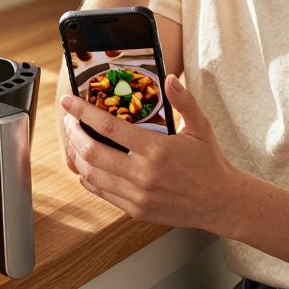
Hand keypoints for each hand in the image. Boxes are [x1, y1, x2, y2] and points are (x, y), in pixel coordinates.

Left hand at [60, 75, 239, 235]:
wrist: (220, 203)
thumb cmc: (209, 162)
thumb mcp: (201, 127)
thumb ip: (184, 101)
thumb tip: (170, 78)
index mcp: (156, 149)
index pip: (108, 127)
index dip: (83, 112)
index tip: (68, 101)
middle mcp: (143, 174)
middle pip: (92, 152)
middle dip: (73, 133)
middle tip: (69, 121)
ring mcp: (138, 195)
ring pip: (92, 174)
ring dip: (76, 156)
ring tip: (73, 141)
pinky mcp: (136, 210)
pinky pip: (102, 192)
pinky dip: (87, 177)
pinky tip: (86, 166)